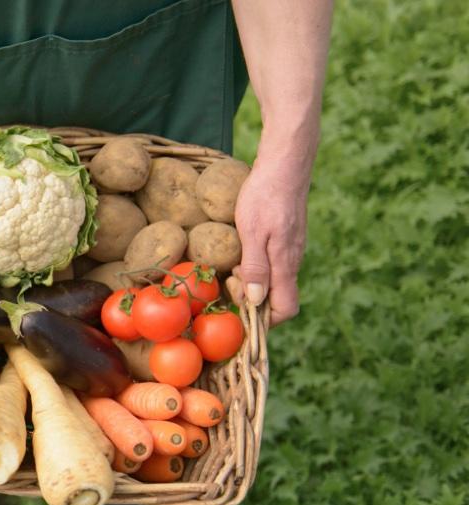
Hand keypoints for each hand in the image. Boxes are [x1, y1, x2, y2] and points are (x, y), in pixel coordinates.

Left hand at [228, 159, 309, 326]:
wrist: (284, 164)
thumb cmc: (266, 195)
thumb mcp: (253, 232)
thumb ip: (256, 268)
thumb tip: (256, 301)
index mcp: (286, 264)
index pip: (286, 310)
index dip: (265, 320)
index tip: (241, 307)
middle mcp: (292, 261)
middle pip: (276, 298)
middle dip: (252, 298)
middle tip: (232, 275)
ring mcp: (291, 250)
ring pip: (273, 281)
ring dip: (251, 280)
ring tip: (235, 261)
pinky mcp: (286, 239)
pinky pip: (272, 264)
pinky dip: (255, 265)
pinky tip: (241, 250)